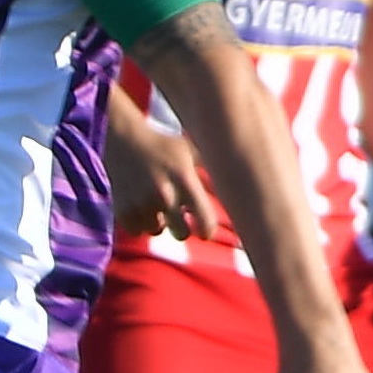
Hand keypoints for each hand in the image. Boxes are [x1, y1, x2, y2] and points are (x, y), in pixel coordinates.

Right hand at [107, 99, 218, 243]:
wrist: (121, 138)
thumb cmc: (165, 146)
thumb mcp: (191, 152)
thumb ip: (215, 168)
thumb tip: (251, 182)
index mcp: (185, 179)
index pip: (204, 221)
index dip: (206, 231)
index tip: (204, 231)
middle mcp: (164, 193)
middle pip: (181, 234)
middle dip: (182, 228)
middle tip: (179, 218)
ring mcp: (141, 202)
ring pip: (156, 231)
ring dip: (158, 223)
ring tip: (155, 205)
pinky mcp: (122, 209)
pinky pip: (136, 230)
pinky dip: (139, 223)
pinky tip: (140, 206)